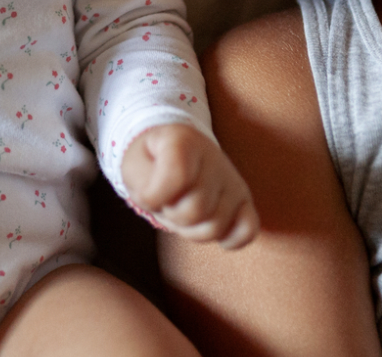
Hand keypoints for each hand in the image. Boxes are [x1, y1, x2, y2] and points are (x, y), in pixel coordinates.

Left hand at [122, 123, 258, 247]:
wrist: (176, 149)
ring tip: (182, 209)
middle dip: (172, 215)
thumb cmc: (152, 160)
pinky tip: (207, 225)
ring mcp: (233, 180)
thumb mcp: (133, 164)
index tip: (147, 192)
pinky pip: (247, 230)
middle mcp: (215, 159)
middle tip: (167, 201)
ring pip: (215, 228)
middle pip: (195, 211)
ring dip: (190, 229)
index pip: (177, 178)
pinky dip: (228, 239)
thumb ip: (140, 183)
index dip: (154, 196)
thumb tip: (157, 203)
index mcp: (185, 142)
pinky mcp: (245, 200)